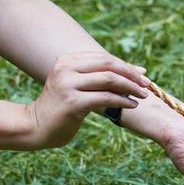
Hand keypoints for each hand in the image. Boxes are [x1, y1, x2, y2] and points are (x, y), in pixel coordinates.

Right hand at [26, 51, 149, 148]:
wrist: (36, 127)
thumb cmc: (62, 107)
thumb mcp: (77, 86)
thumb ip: (99, 77)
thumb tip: (136, 71)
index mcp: (67, 60)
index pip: (104, 58)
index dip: (126, 66)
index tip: (143, 74)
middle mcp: (66, 68)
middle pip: (108, 65)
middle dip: (131, 74)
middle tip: (147, 85)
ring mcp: (67, 84)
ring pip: (109, 79)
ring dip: (130, 87)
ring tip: (143, 95)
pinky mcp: (72, 102)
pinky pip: (105, 98)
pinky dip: (122, 100)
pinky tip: (132, 105)